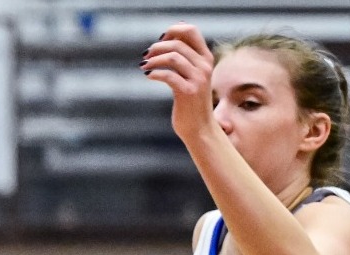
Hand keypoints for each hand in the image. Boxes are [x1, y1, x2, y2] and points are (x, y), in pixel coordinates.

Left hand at [142, 23, 216, 140]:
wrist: (200, 129)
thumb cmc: (191, 102)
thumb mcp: (192, 76)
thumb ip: (185, 58)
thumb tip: (166, 39)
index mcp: (206, 58)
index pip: (191, 30)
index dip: (173, 30)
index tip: (159, 40)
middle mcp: (204, 66)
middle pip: (177, 43)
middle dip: (157, 47)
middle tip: (145, 55)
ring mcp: (198, 79)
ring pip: (172, 57)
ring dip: (153, 59)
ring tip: (143, 66)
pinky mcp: (188, 92)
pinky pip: (168, 75)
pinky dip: (155, 73)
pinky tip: (148, 76)